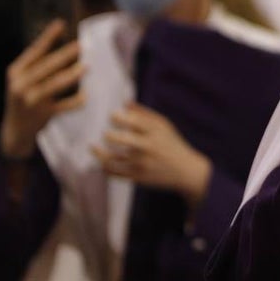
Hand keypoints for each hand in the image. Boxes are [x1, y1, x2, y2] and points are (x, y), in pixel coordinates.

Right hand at [0, 20, 85, 158]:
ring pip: (54, 85)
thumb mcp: (23, 79)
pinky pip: (63, 106)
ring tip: (86, 67)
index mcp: (15, 72)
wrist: (16, 129)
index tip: (62, 23)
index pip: (34, 51)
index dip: (48, 37)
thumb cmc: (25, 96)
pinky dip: (75, 101)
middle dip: (64, 55)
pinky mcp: (42, 115)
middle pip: (46, 67)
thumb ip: (38, 63)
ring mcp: (30, 101)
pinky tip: (86, 96)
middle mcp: (20, 85)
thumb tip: (63, 42)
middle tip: (81, 45)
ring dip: (71, 76)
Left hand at [92, 103, 211, 208]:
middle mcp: (148, 147)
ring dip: (99, 153)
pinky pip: (114, 172)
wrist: (186, 171)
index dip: (117, 117)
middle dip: (108, 135)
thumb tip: (124, 102)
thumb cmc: (172, 144)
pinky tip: (102, 162)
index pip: (131, 121)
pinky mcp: (138, 177)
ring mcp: (142, 164)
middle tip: (106, 134)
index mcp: (155, 132)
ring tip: (93, 148)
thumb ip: (144, 113)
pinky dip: (105, 167)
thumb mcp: (164, 125)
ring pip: (111, 158)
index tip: (112, 117)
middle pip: (120, 139)